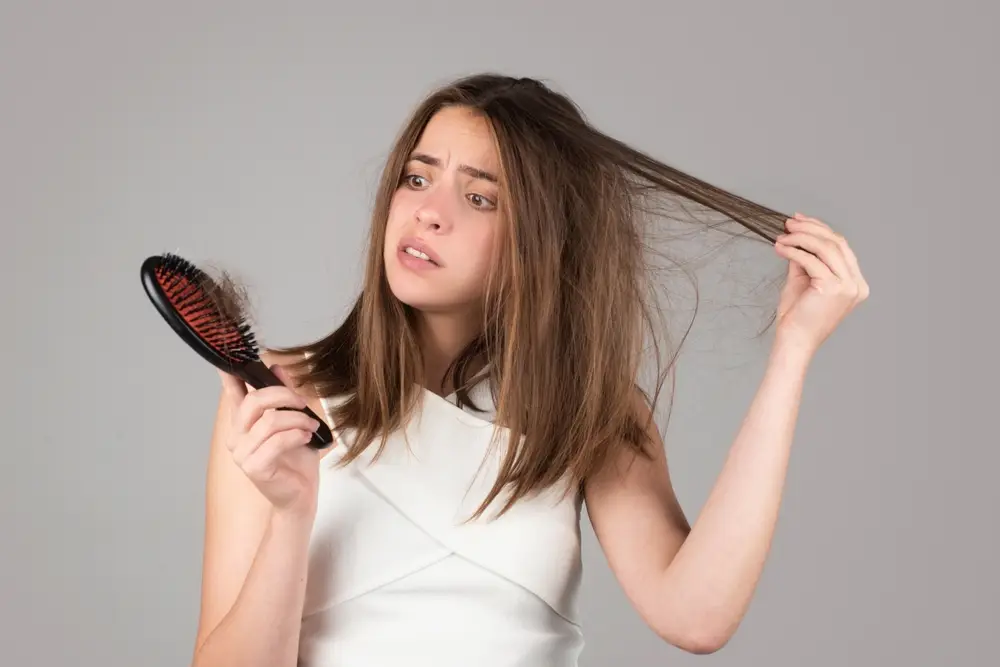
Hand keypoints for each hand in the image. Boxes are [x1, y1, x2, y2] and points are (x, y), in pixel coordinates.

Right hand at [218, 364, 322, 515]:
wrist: (300, 495)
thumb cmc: (296, 461)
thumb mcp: (294, 422)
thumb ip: (283, 396)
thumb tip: (276, 368)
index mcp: (243, 424)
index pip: (232, 394)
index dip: (229, 375)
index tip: (228, 358)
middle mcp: (237, 437)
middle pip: (254, 402)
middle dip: (283, 395)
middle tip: (302, 401)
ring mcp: (242, 454)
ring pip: (270, 421)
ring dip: (297, 419)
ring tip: (311, 425)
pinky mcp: (254, 468)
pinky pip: (276, 441)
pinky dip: (296, 435)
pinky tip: (306, 437)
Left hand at [773, 213, 869, 356]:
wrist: (794, 341)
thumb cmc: (797, 316)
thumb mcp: (803, 280)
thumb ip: (805, 258)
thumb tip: (797, 235)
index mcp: (855, 283)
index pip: (841, 246)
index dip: (820, 229)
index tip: (799, 221)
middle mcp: (856, 284)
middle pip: (836, 243)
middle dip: (810, 229)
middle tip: (788, 223)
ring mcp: (848, 286)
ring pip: (825, 248)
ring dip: (801, 238)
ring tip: (781, 236)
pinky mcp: (833, 288)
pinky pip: (812, 260)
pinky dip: (794, 250)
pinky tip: (781, 248)